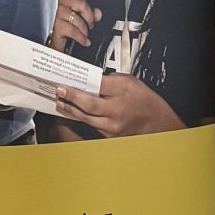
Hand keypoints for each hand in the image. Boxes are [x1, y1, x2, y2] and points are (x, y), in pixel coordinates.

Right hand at [50, 0, 100, 51]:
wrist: (59, 43)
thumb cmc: (71, 27)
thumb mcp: (84, 19)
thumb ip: (92, 14)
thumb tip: (98, 13)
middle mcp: (61, 3)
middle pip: (79, 2)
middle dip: (89, 14)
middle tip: (91, 24)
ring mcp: (57, 14)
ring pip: (76, 17)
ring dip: (85, 28)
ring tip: (86, 33)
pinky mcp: (56, 27)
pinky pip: (73, 30)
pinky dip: (82, 37)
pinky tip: (85, 41)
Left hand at [54, 72, 182, 137]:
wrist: (156, 121)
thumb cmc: (144, 100)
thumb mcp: (130, 81)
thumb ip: (110, 80)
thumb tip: (90, 81)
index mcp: (122, 90)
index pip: (96, 85)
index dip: (78, 85)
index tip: (65, 83)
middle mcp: (118, 108)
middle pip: (88, 104)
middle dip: (70, 98)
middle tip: (59, 92)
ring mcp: (114, 124)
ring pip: (86, 118)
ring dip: (71, 110)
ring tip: (61, 103)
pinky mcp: (111, 134)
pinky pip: (92, 126)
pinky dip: (82, 119)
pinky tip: (74, 114)